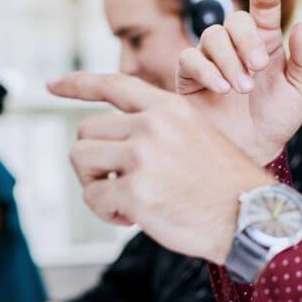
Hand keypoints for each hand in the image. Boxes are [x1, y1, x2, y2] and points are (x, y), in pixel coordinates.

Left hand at [49, 73, 273, 263]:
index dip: (77, 84)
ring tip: (122, 199)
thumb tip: (109, 141)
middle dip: (92, 160)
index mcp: (169, 107)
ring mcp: (142, 157)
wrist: (250, 217)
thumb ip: (157, 128)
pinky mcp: (135, 192)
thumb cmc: (223, 184)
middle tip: (115, 182)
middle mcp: (152, 125)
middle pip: (86, 131)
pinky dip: (105, 212)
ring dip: (93, 183)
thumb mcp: (196, 134)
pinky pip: (93, 198)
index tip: (51, 85)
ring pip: (81, 159)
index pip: (112, 84)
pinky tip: (132, 218)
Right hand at [176, 0, 301, 165]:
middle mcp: (237, 45)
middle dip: (247, 39)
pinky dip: (207, 71)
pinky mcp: (190, 77)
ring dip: (229, 59)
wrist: (253, 151)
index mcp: (266, 42)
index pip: (264, 9)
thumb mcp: (301, 91)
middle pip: (235, 19)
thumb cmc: (277, 119)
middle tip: (259, 67)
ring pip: (212, 36)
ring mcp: (212, 59)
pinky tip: (222, 89)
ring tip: (243, 89)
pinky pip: (190, 59)